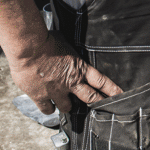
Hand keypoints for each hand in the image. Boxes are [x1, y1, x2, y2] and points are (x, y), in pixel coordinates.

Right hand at [9, 30, 123, 113]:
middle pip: (89, 97)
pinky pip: (48, 109)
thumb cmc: (46, 40)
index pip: (101, 81)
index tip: (120, 95)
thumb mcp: (65, 42)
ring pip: (67, 107)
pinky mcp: (41, 97)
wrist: (29, 48)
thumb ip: (69, 51)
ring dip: (68, 106)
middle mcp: (71, 82)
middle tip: (102, 108)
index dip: (112, 89)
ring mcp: (56, 91)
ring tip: (67, 105)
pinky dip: (48, 109)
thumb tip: (68, 47)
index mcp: (79, 67)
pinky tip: (49, 108)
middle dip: (97, 103)